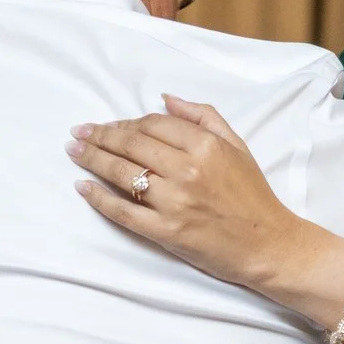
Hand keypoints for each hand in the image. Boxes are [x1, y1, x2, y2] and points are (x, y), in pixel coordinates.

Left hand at [71, 97, 343, 295]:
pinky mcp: (167, 231)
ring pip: (122, 173)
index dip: (124, 122)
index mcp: (205, 145)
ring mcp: (175, 201)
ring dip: (92, 160)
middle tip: (78, 133)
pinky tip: (83, 187)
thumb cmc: (254, 195)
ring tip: (74, 151)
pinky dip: (99, 198)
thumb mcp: (237, 145)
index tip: (106, 124)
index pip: (151, 124)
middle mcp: (187, 170)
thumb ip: (203, 116)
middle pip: (130, 144)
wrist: (269, 244)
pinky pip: (124, 211)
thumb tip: (165, 99)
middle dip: (99, 136)